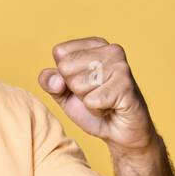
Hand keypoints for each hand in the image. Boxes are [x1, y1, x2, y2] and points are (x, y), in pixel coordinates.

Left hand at [37, 37, 157, 154]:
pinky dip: (96, 110)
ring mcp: (120, 67)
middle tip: (94, 94)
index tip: (83, 82)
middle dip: (74, 88)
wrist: (120, 131)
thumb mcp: (63, 92)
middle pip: (66, 67)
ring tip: (103, 100)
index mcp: (95, 44)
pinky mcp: (126, 86)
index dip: (64, 75)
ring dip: (87, 100)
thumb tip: (56, 80)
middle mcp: (111, 50)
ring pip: (78, 84)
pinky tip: (110, 107)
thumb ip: (49, 81)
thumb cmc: (93, 106)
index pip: (60, 52)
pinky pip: (92, 101)